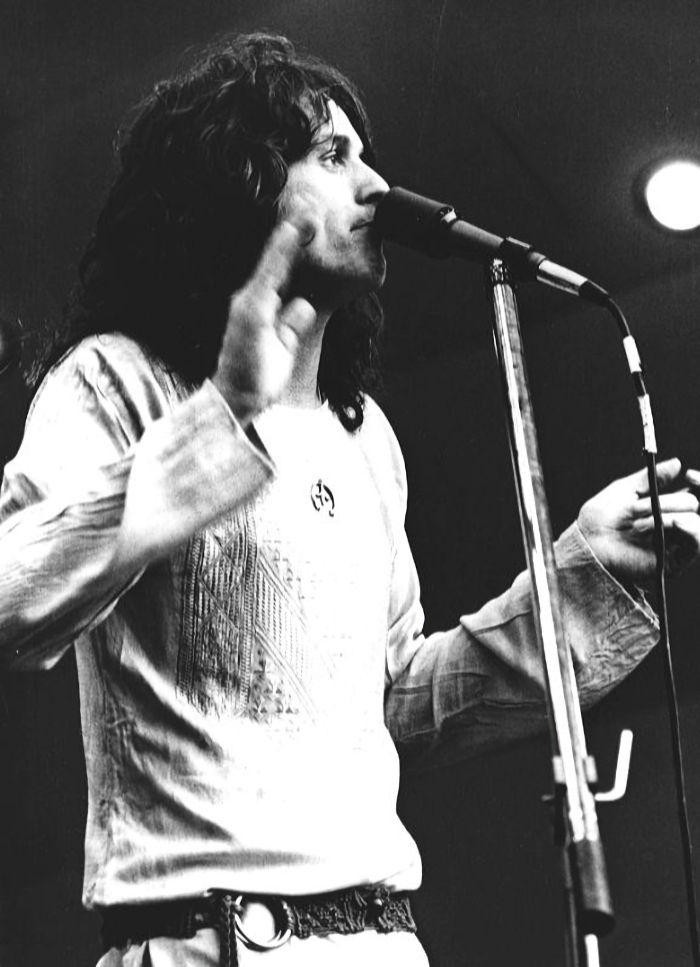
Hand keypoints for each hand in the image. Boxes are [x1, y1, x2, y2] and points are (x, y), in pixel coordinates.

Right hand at [212, 220, 316, 425]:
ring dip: (286, 235)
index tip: (308, 223)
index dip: (293, 247)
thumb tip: (303, 304)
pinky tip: (291, 233)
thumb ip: (291, 324)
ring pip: (272, 261)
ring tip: (304, 211)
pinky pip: (269, 276)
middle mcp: (252, 300)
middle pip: (275, 259)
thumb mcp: (282, 347)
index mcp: (260, 307)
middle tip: (308, 206)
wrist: (236, 400)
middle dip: (291, 232)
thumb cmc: (256, 378)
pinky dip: (279, 254)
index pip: (280, 271)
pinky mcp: (250, 311)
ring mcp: (250, 304)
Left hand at [577, 458, 699, 584]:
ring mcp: (674, 543)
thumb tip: (677, 463)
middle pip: (693, 505)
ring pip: (695, 522)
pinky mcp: (674, 561)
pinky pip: (697, 545)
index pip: (692, 494)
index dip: (698, 483)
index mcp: (664, 507)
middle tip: (640, 510)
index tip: (688, 475)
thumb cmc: (602, 516)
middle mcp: (673, 525)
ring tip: (641, 523)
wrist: (589, 541)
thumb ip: (652, 477)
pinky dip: (691, 530)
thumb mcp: (626, 489)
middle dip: (670, 502)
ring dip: (671, 516)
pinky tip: (676, 522)